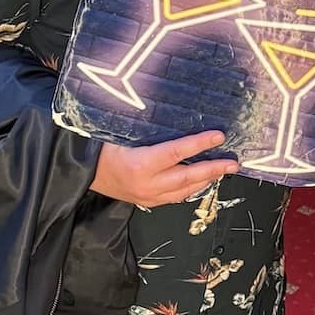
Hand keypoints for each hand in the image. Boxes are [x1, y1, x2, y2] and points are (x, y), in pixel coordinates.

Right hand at [89, 131, 238, 207]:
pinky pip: (175, 197)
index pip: (177, 152)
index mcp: (140, 164)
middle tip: (234, 163)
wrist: (80, 173)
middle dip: (213, 169)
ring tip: (224, 170)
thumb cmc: (99, 147)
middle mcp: (147, 184)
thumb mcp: (118, 132)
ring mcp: (147, 197)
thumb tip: (173, 112)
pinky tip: (202, 180)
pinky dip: (191, 187)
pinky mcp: (147, 202)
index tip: (219, 135)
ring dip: (206, 180)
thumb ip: (146, 128)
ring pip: (184, 191)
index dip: (200, 144)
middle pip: (187, 177)